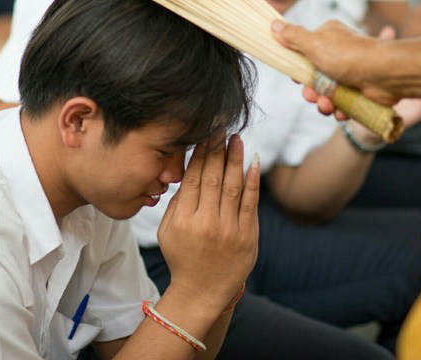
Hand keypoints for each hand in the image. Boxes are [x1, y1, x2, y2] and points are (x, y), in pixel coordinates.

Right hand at [157, 134, 259, 311]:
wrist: (202, 292)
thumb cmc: (182, 257)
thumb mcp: (167, 231)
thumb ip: (176, 202)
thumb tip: (187, 171)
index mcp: (183, 220)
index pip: (192, 178)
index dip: (199, 153)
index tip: (204, 133)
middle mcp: (206, 223)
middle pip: (212, 178)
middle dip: (217, 150)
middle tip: (221, 127)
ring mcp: (229, 231)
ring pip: (233, 186)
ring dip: (235, 159)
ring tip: (236, 138)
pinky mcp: (247, 237)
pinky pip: (251, 204)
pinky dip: (252, 181)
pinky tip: (253, 162)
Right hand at [272, 20, 400, 120]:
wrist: (384, 74)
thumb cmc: (348, 55)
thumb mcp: (313, 43)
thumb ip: (292, 36)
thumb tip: (274, 24)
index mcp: (327, 37)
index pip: (304, 52)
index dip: (297, 68)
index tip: (295, 78)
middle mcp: (338, 53)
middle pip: (314, 76)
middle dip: (310, 90)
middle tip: (311, 95)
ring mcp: (349, 72)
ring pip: (326, 92)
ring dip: (323, 102)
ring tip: (328, 105)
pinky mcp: (359, 90)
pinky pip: (342, 102)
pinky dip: (339, 109)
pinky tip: (340, 111)